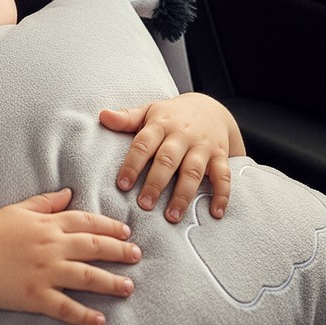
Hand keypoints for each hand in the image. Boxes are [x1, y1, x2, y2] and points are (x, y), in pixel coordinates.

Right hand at [0, 188, 140, 324]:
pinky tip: (99, 320)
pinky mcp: (34, 296)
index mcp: (47, 224)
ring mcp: (44, 272)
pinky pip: (64, 307)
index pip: (87, 222)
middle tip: (137, 257)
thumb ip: (46, 202)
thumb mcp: (18, 209)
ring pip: (86, 277)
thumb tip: (69, 192)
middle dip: (119, 252)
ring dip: (110, 283)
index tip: (126, 233)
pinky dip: (83, 315)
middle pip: (94, 248)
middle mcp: (51, 247)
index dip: (109, 227)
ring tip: (128, 287)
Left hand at [99, 93, 245, 222]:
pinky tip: (215, 212)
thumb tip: (102, 116)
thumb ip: (126, 118)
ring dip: (183, 194)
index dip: (133, 164)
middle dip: (156, 183)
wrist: (210, 108)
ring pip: (193, 171)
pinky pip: (224, 175)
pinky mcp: (220, 156)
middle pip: (168, 159)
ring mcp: (203, 146)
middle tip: (144, 205)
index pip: (143, 144)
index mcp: (160, 124)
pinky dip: (222, 194)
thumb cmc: (172, 116)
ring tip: (172, 216)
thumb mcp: (149, 111)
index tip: (122, 185)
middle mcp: (182, 135)